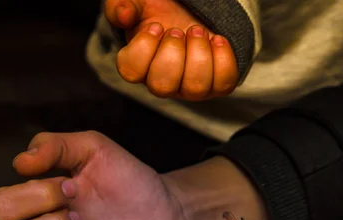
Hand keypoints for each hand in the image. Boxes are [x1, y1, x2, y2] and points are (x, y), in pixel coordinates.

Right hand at [105, 0, 237, 100]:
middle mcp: (163, 83)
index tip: (156, 26)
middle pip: (162, 87)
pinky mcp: (215, 84)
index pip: (131, 72)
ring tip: (197, 30)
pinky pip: (223, 83)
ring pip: (195, 88)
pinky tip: (216, 39)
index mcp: (139, 65)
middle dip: (173, 52)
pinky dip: (223, 59)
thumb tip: (123, 15)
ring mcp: (189, 88)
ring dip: (199, 55)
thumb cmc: (158, 10)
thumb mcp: (136, 2)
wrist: (189, 11)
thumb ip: (120, 5)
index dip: (144, 47)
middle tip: (178, 30)